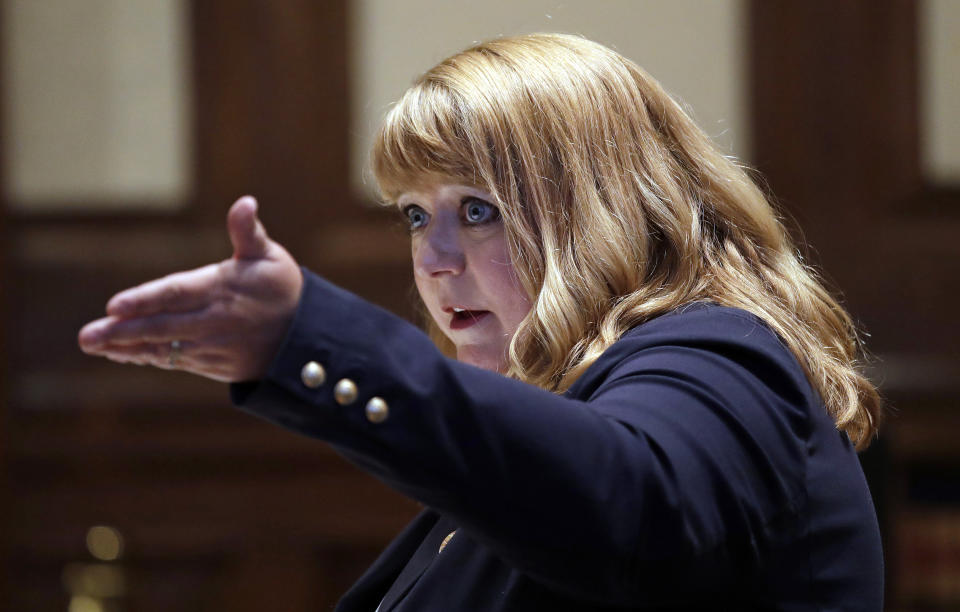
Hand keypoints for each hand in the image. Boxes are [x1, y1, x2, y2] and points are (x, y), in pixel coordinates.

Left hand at [78, 196, 302, 381]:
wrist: (306, 338)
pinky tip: (123, 354)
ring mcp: (213, 346)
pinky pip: (175, 361)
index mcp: (223, 290)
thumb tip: (245, 202)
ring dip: (128, 348)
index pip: (177, 293)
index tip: (114, 306)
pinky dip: (148, 357)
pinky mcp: (213, 364)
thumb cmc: (282, 288)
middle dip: (122, 332)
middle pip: (162, 327)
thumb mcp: (270, 255)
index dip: (145, 300)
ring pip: (164, 348)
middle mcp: (214, 321)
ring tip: (97, 346)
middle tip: (87, 336)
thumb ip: (248, 231)